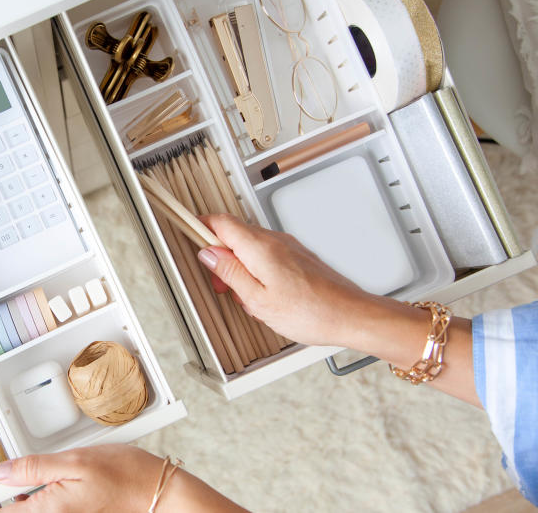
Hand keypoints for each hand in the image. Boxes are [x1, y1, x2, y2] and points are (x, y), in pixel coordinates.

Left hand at [0, 444, 243, 511]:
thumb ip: (33, 467)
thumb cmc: (127, 475)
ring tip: (37, 471)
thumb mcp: (76, 460)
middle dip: (7, 493)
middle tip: (10, 470)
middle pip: (15, 511)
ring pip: (32, 508)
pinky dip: (42, 496)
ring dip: (26, 494)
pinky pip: (47, 508)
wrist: (159, 492)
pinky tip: (55, 479)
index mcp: (49, 509)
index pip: (2, 511)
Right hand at [196, 214, 407, 347]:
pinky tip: (262, 295)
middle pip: (234, 234)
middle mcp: (275, 241)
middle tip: (219, 284)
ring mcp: (288, 247)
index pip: (221, 222)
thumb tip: (209, 254)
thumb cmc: (311, 312)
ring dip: (238, 266)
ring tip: (244, 296)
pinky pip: (266, 256)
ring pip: (250, 247)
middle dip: (219, 256)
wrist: (351, 316)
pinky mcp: (298, 257)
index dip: (200, 225)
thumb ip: (230, 273)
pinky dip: (256, 270)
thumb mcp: (257, 299)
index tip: (186, 230)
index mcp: (259, 247)